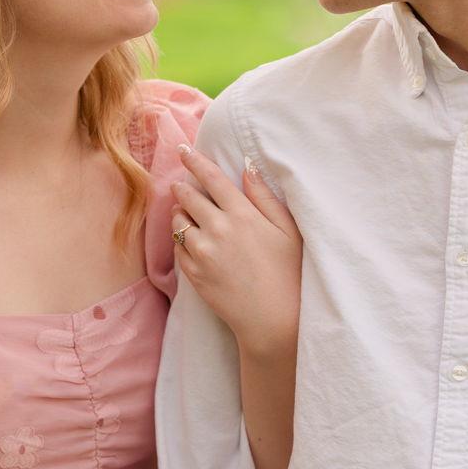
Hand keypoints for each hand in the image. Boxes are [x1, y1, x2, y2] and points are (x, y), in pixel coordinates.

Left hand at [171, 144, 301, 355]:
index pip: (211, 178)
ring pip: (178, 222)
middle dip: (182, 186)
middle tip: (181, 183)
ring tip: (188, 214)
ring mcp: (202, 253)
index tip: (183, 149)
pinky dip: (181, 240)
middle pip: (188, 197)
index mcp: (242, 215)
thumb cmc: (289, 272)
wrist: (274, 319)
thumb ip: (265, 197)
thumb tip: (247, 169)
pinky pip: (178, 248)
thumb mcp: (287, 230)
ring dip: (180, 213)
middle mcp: (217, 230)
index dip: (194, 160)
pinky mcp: (194, 274)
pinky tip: (192, 242)